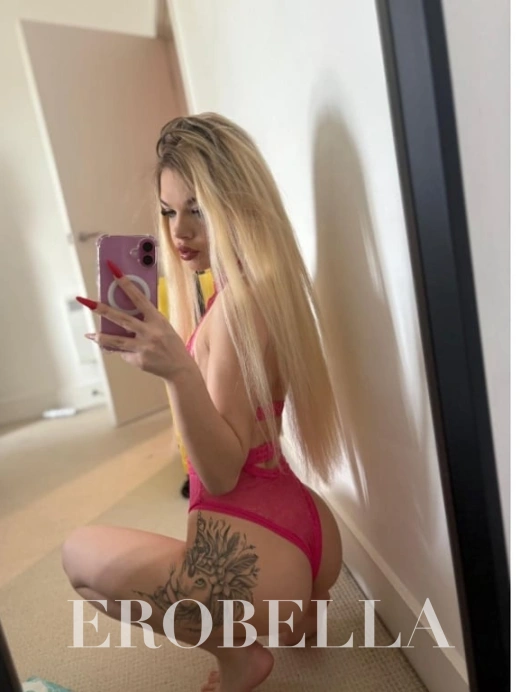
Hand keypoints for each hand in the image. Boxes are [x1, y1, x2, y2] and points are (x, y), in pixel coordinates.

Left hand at [76, 261, 190, 380]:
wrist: (180, 367)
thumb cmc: (171, 343)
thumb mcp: (164, 326)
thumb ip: (147, 319)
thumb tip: (125, 312)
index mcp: (157, 319)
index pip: (139, 298)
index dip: (126, 284)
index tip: (114, 271)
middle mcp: (150, 332)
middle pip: (122, 319)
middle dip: (103, 310)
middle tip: (87, 302)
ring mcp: (143, 347)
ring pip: (116, 340)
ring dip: (101, 337)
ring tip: (89, 334)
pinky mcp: (138, 360)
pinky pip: (124, 353)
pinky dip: (120, 350)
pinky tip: (119, 351)